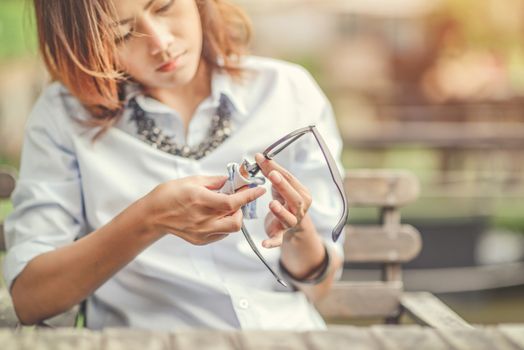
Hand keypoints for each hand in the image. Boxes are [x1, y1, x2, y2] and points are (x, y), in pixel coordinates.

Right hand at [144, 175, 265, 244]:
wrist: (152, 215)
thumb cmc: (168, 195)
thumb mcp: (192, 181)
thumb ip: (214, 181)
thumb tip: (230, 180)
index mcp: (201, 200)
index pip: (233, 201)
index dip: (249, 195)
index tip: (258, 190)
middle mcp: (203, 219)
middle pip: (236, 220)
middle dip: (242, 209)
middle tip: (236, 200)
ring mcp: (202, 232)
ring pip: (231, 229)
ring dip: (233, 217)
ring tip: (225, 208)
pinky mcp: (200, 240)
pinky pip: (221, 234)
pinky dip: (224, 224)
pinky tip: (216, 216)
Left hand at [254, 153, 312, 248]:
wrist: (289, 223)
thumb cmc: (284, 199)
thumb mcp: (280, 185)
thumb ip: (271, 172)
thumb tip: (259, 156)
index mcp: (302, 194)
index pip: (291, 180)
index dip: (278, 169)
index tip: (264, 159)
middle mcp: (299, 209)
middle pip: (294, 198)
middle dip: (283, 186)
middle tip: (272, 175)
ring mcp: (291, 222)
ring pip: (289, 218)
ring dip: (280, 212)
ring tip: (272, 204)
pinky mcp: (280, 234)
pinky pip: (278, 240)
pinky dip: (272, 242)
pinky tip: (264, 244)